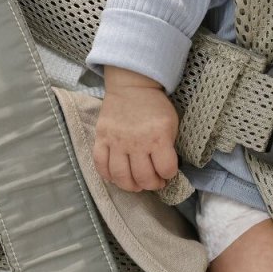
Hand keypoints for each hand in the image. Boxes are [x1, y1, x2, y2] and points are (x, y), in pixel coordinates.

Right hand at [94, 67, 179, 192]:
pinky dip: (108, 176)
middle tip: (154, 181)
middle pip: (143, 177)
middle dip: (152, 184)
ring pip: (121, 176)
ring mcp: (116, 141)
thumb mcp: (171, 124)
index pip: (166, 169)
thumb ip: (168, 147)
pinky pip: (100, 165)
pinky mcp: (101, 138)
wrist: (132, 86)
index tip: (167, 173)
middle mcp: (137, 142)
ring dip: (131, 186)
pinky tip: (116, 177)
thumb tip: (164, 169)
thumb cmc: (155, 106)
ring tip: (137, 184)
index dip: (169, 175)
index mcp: (159, 137)